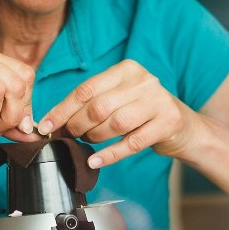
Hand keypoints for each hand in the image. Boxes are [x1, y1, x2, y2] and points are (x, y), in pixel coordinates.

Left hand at [39, 59, 196, 167]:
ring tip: (88, 142)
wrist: (183, 126)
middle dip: (77, 125)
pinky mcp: (167, 123)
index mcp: (127, 69)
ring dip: (94, 137)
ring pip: (115, 123)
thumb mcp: (119, 98)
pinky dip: (110, 154)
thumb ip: (91, 103)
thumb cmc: (141, 112)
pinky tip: (95, 160)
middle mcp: (144, 81)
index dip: (62, 109)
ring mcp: (158, 102)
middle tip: (69, 136)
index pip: (86, 89)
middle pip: (99, 107)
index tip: (46, 125)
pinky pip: (132, 143)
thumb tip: (52, 121)